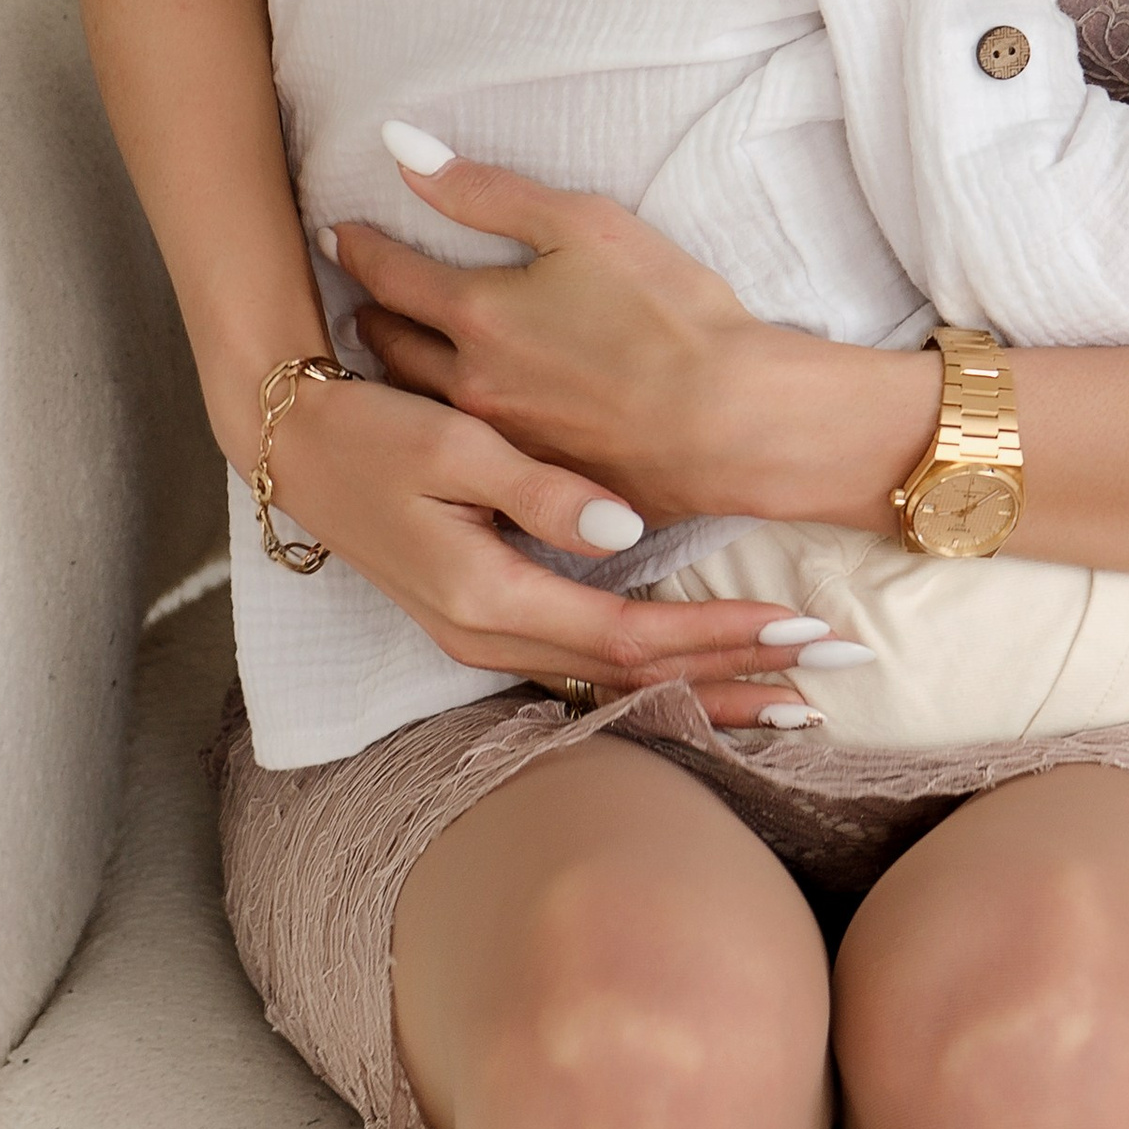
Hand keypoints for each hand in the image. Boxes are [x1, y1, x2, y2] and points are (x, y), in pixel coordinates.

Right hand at [258, 359, 827, 725]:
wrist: (297, 446)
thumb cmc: (374, 430)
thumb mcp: (454, 444)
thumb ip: (540, 491)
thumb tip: (626, 530)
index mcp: (487, 597)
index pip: (629, 638)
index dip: (719, 638)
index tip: (800, 626)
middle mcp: (488, 636)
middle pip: (635, 682)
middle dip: (737, 679)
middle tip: (831, 672)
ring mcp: (484, 638)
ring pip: (614, 687)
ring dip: (705, 691)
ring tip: (791, 698)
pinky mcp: (486, 622)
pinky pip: (587, 670)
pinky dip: (656, 679)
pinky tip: (706, 679)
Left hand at [329, 146, 940, 548]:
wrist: (732, 423)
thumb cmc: (669, 316)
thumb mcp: (584, 226)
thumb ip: (487, 191)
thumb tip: (401, 150)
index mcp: (477, 314)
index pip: (388, 274)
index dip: (360, 247)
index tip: (340, 232)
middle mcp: (471, 383)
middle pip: (390, 345)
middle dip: (369, 314)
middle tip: (361, 296)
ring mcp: (500, 440)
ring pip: (420, 403)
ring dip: (397, 370)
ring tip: (394, 350)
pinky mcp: (535, 480)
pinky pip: (468, 446)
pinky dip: (446, 424)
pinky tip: (457, 419)